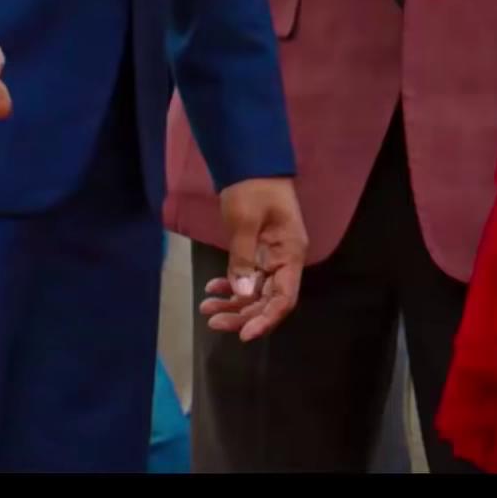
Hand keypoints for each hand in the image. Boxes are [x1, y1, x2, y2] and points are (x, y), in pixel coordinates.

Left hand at [200, 177, 307, 341]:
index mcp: (290, 253)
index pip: (284, 298)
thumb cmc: (252, 187)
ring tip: (206, 308)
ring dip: (233, 303)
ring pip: (256, 292)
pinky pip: (248, 278)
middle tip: (213, 320)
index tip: (244, 335)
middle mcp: (285, 260)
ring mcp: (272, 257)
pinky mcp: (259, 252)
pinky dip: (231, 286)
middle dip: (243, 314)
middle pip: (268, 300)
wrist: (250, 162)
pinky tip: (212, 288)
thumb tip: (243, 295)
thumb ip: (243, 259)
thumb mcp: (244, 221)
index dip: (266, 319)